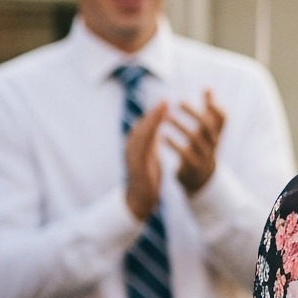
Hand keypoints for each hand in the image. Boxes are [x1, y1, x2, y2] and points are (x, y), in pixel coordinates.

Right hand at [124, 101, 168, 222]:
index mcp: (136, 144)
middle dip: (153, 113)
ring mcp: (131, 156)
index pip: (146, 125)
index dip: (155, 113)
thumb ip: (151, 138)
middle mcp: (131, 147)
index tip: (165, 100)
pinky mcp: (136, 166)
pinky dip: (148, 138)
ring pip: (140, 135)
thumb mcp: (150, 152)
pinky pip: (141, 149)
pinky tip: (156, 131)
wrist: (140, 198)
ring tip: (161, 111)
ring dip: (151, 121)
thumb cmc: (146, 174)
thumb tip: (156, 122)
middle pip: (142, 127)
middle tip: (164, 99)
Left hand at [165, 91, 226, 194]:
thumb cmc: (202, 147)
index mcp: (216, 133)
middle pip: (207, 126)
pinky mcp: (193, 167)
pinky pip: (185, 155)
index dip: (216, 107)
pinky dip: (175, 145)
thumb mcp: (208, 129)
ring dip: (181, 127)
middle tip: (180, 101)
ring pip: (195, 139)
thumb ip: (208, 109)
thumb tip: (209, 87)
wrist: (201, 178)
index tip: (205, 91)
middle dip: (195, 113)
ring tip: (167, 117)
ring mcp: (205, 155)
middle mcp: (213, 143)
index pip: (223, 119)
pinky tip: (163, 136)